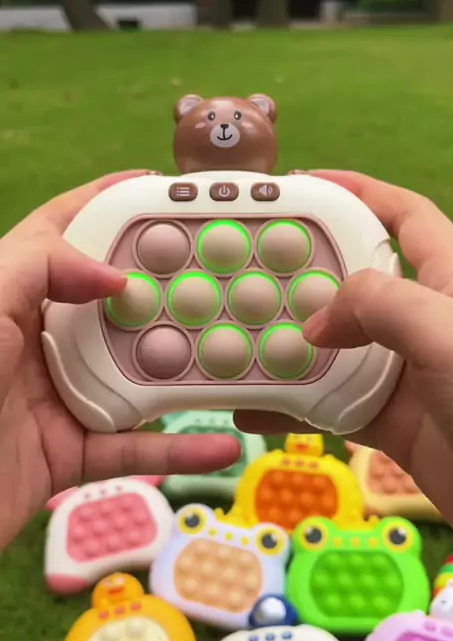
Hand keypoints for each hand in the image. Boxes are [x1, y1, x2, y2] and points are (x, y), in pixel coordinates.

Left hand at [0, 171, 239, 549]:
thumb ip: (39, 265)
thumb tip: (118, 278)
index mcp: (15, 293)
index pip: (65, 231)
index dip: (109, 201)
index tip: (165, 187)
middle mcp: (44, 339)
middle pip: (118, 300)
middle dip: (170, 281)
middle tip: (227, 264)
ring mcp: (63, 396)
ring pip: (140, 374)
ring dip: (189, 367)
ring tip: (242, 348)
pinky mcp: (74, 453)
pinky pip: (138, 450)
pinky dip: (181, 451)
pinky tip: (224, 448)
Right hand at [235, 170, 452, 551]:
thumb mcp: (449, 333)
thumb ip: (380, 306)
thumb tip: (316, 324)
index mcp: (452, 282)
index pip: (407, 217)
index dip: (361, 191)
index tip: (304, 185)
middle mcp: (427, 322)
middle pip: (357, 281)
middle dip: (306, 272)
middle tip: (250, 270)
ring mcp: (407, 375)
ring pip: (338, 348)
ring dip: (291, 346)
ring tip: (238, 340)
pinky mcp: (392, 423)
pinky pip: (332, 405)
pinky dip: (293, 407)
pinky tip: (252, 409)